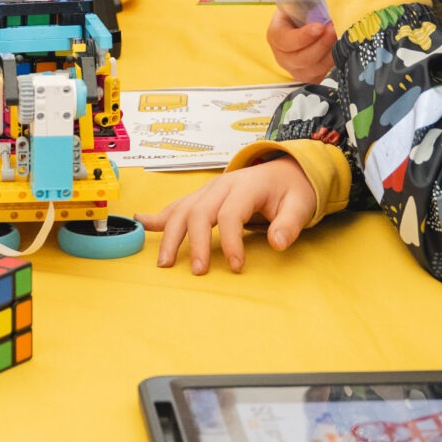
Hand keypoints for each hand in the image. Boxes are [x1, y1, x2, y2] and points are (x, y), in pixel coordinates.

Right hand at [140, 156, 318, 274]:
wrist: (283, 170)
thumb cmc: (291, 190)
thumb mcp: (300, 204)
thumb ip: (290, 224)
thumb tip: (278, 243)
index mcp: (246, 185)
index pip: (231, 214)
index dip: (231, 241)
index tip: (237, 266)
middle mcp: (222, 185)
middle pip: (199, 211)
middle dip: (194, 242)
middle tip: (197, 271)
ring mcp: (208, 190)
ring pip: (182, 209)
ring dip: (170, 235)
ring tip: (164, 262)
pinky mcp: (202, 196)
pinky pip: (176, 205)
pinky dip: (157, 216)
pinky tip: (140, 223)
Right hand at [265, 5, 334, 83]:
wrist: (305, 23)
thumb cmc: (302, 13)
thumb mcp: (299, 3)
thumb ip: (306, 3)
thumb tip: (323, 5)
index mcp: (276, 34)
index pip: (284, 40)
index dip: (303, 36)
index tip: (320, 27)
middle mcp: (282, 55)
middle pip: (300, 59)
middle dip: (321, 45)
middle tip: (334, 30)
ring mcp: (295, 69)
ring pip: (312, 69)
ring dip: (329, 54)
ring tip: (339, 38)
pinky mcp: (309, 76)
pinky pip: (322, 74)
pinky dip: (332, 62)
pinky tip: (339, 49)